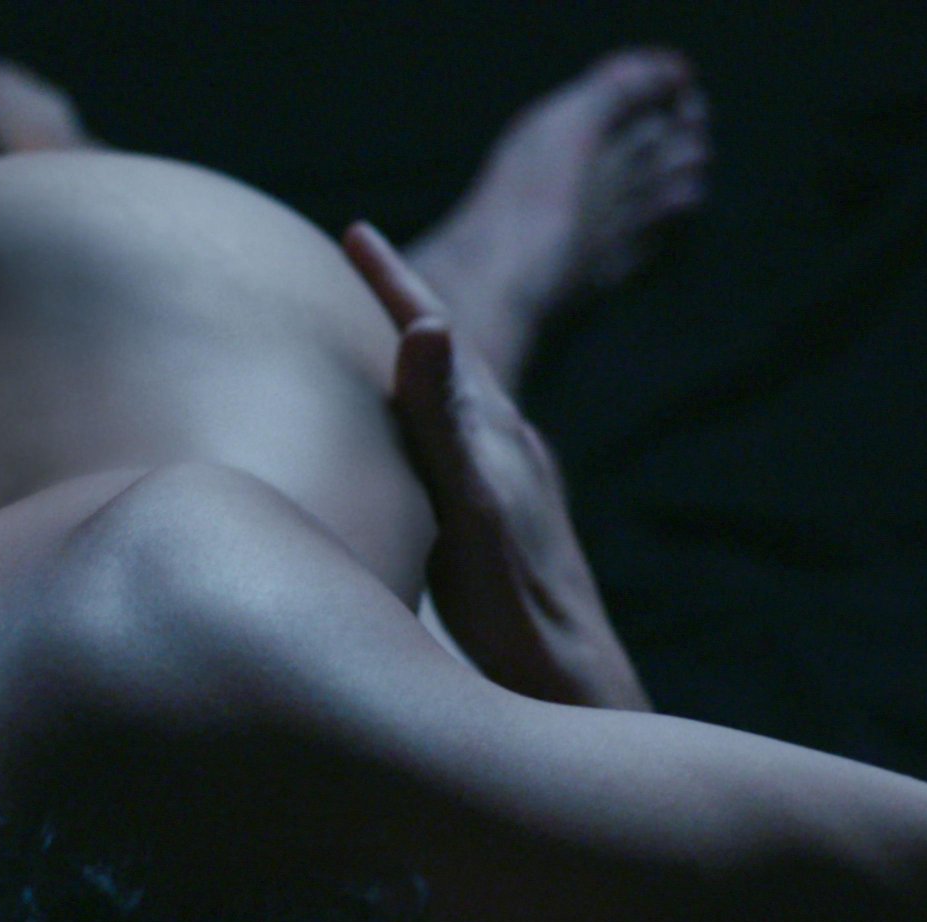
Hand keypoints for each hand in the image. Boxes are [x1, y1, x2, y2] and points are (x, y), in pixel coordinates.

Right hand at [342, 222, 647, 710]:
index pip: (436, 336)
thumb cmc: (514, 610)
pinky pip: (456, 440)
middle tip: (360, 261)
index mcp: (494, 431)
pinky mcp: (506, 518)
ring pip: (453, 398)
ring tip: (380, 334)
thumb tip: (433, 322)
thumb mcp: (471, 509)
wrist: (572, 685)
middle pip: (448, 355)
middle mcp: (508, 445)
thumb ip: (447, 420)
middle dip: (402, 304)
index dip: (393, 282)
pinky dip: (425, 413)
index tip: (355, 230)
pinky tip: (418, 440)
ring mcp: (512, 481)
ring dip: (417, 360)